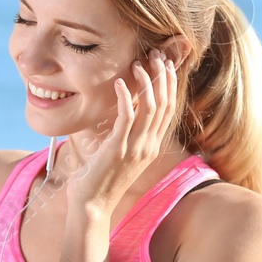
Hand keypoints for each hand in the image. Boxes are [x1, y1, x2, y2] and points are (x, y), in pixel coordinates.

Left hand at [65, 47, 180, 214]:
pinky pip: (128, 117)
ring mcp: (135, 148)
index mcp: (151, 147)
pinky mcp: (118, 149)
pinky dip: (127, 97)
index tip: (165, 64)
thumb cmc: (99, 180)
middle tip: (154, 55)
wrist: (92, 206)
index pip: (168, 110)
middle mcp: (148, 146)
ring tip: (136, 64)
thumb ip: (126, 135)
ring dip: (146, 82)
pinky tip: (121, 83)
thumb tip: (125, 113)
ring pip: (151, 107)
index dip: (169, 84)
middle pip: (165, 104)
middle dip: (162, 76)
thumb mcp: (119, 154)